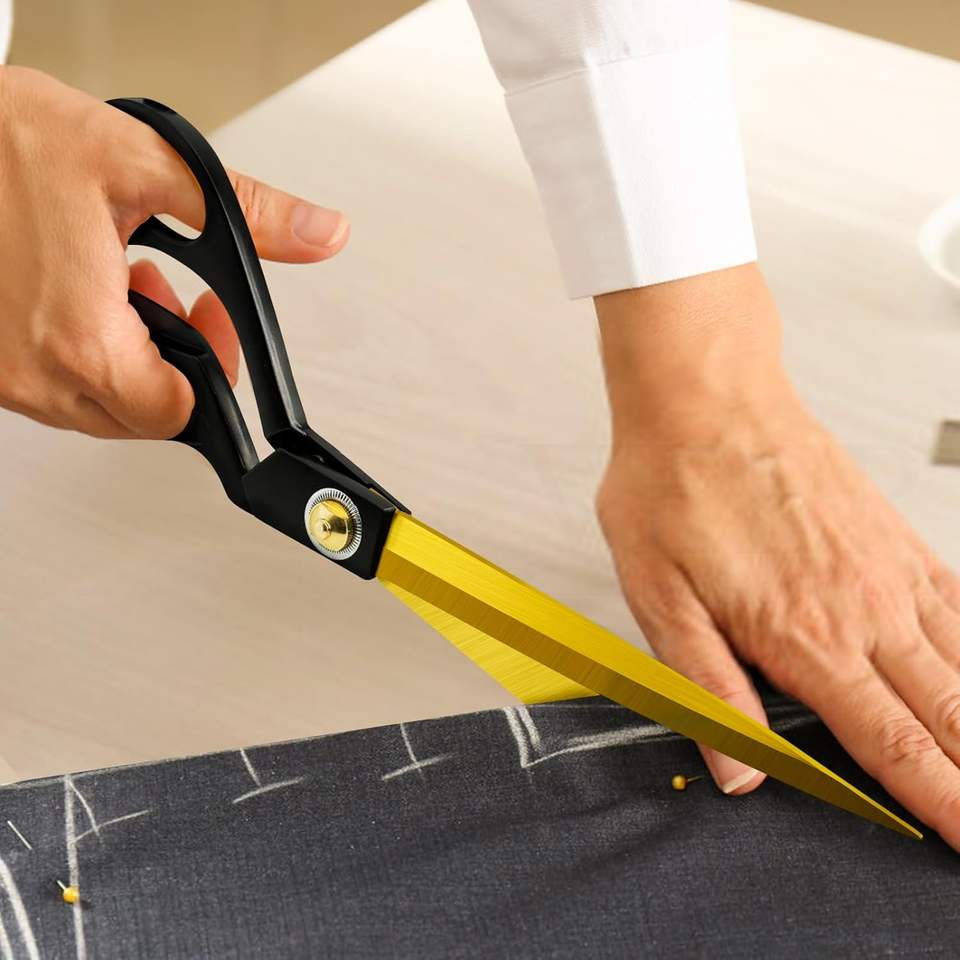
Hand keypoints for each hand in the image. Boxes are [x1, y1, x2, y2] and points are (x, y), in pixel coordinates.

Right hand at [0, 67, 348, 438]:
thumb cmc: (3, 137)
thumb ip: (246, 211)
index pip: (179, 414)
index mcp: (79, 340)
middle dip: (176, 360)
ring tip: (125, 282)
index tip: (214, 319)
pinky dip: (84, 351)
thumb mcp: (143, 161)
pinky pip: (55, 387)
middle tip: (172, 294)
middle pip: (144, 419)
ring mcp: (2, 375)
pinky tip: (83, 291)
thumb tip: (319, 234)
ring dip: (131, 355)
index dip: (214, 369)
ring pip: (99, 408)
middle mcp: (32, 373)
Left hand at [595, 263, 959, 848]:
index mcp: (806, 636)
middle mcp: (864, 608)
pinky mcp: (891, 535)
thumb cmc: (672, 490)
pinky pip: (956, 602)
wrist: (705, 399)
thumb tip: (738, 769)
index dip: (939, 803)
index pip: (890, 743)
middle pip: (945, 714)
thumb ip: (706, 688)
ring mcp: (887, 568)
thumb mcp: (658, 597)